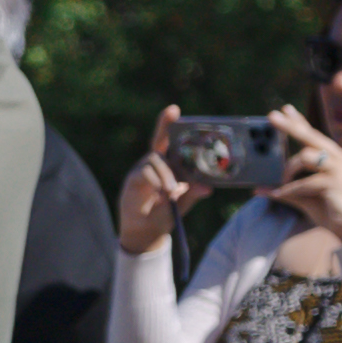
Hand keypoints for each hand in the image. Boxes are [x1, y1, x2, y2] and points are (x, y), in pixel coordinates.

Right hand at [117, 113, 201, 257]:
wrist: (145, 233)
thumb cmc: (164, 215)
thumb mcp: (183, 204)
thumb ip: (193, 193)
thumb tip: (208, 188)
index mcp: (169, 167)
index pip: (170, 143)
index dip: (170, 126)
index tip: (174, 110)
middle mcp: (155, 164)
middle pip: (160, 141)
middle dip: (165, 125)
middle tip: (173, 111)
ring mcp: (142, 171)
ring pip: (155, 160)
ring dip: (166, 173)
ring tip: (172, 190)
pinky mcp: (133, 181)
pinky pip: (145, 173)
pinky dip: (156, 181)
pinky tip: (163, 192)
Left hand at [267, 113, 341, 244]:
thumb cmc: (331, 213)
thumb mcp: (304, 198)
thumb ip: (284, 190)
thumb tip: (258, 190)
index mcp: (338, 158)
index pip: (315, 136)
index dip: (299, 122)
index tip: (285, 109)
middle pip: (311, 137)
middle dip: (290, 126)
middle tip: (271, 116)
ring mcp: (341, 169)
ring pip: (304, 157)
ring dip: (288, 171)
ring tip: (283, 184)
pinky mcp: (337, 183)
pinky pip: (304, 182)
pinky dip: (290, 189)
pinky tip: (280, 194)